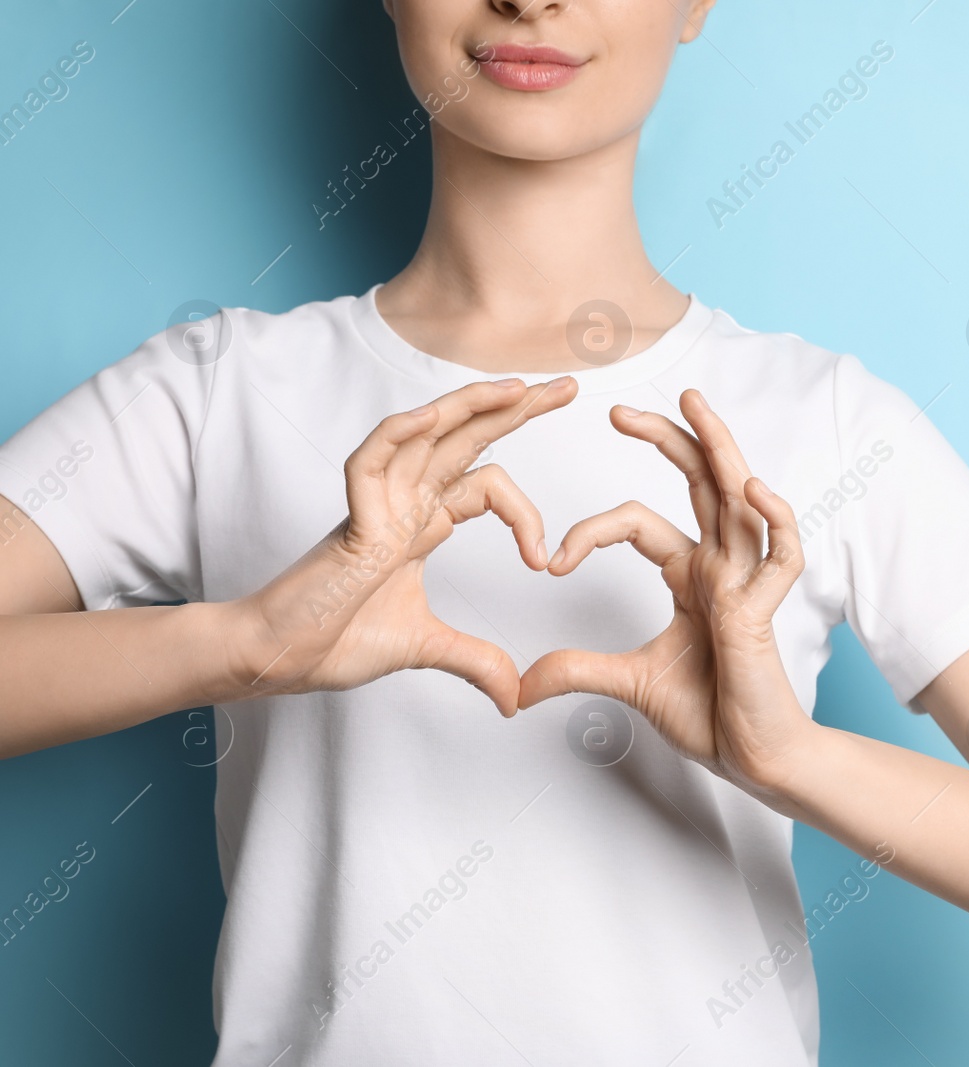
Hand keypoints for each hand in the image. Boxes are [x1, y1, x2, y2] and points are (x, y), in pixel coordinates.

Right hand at [233, 377, 576, 713]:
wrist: (279, 659)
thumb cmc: (334, 641)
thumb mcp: (427, 648)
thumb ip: (475, 663)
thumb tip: (515, 698)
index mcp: (422, 524)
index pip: (483, 480)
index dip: (525, 505)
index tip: (546, 563)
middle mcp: (403, 504)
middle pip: (465, 439)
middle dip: (516, 410)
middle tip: (567, 387)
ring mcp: (376, 507)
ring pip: (425, 437)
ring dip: (470, 408)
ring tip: (520, 388)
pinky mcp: (350, 523)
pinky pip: (369, 463)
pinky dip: (396, 436)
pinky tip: (430, 417)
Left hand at [519, 389, 814, 796]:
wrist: (754, 758)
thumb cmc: (711, 715)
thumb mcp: (629, 684)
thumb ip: (578, 671)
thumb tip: (521, 684)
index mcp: (691, 576)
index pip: (640, 521)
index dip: (592, 530)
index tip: (552, 560)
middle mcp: (721, 567)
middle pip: (699, 483)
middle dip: (667, 439)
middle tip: (622, 409)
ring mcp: (746, 583)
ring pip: (740, 499)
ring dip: (721, 449)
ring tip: (695, 405)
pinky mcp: (766, 611)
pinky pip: (781, 555)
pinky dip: (773, 519)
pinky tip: (750, 489)